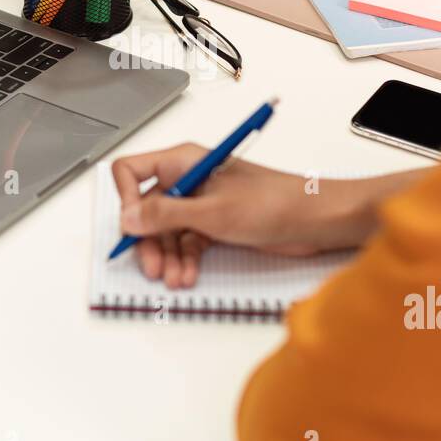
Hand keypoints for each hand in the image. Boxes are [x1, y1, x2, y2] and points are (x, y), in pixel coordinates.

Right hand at [111, 144, 425, 287]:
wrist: (315, 219)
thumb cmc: (274, 203)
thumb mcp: (212, 212)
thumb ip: (167, 214)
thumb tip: (129, 217)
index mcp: (184, 161)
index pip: (133, 171)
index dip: (126, 199)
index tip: (132, 227)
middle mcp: (190, 179)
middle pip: (147, 208)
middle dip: (148, 240)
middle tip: (153, 268)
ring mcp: (202, 203)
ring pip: (167, 230)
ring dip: (167, 256)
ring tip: (176, 279)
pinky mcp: (216, 223)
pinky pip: (187, 242)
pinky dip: (185, 259)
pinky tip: (188, 276)